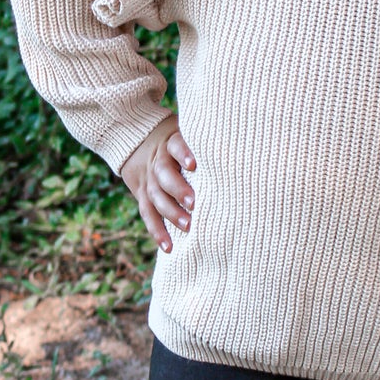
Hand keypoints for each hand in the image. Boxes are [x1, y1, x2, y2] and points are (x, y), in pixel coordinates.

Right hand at [120, 119, 195, 254]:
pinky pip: (148, 214)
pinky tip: (169, 247)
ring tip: (188, 226)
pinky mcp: (142, 196)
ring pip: (156, 197)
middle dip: (178, 189)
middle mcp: (157, 162)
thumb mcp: (186, 133)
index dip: (183, 154)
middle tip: (194, 203)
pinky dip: (157, 231)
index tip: (194, 164)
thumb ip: (205, 142)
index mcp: (170, 143)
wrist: (139, 141)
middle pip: (163, 174)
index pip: (176, 145)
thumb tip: (240, 151)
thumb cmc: (176, 142)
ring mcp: (148, 180)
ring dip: (171, 213)